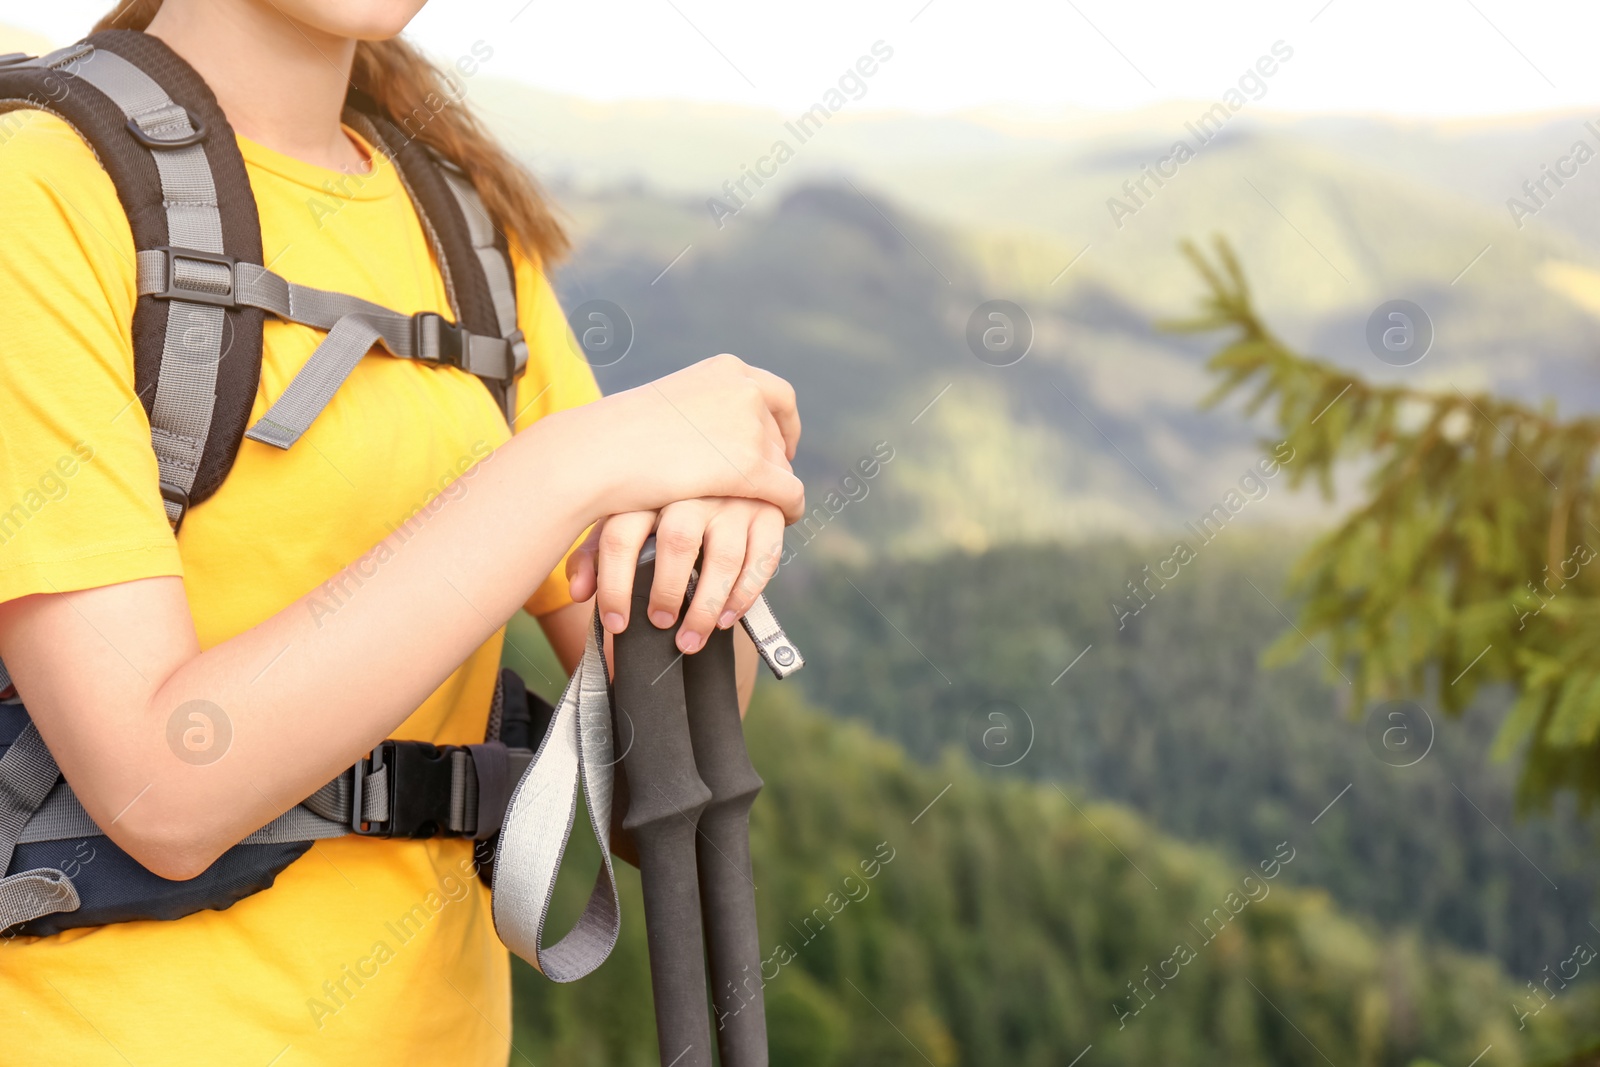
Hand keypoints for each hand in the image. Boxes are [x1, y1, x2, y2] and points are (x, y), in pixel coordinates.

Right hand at [559, 354, 803, 523]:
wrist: (598, 453)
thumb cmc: (616, 436)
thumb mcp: (666, 406)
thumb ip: (697, 412)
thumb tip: (712, 433)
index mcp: (725, 370)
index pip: (777, 394)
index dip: (784, 423)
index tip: (781, 444)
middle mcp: (745, 391)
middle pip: (779, 433)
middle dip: (777, 459)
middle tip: (769, 482)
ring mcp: (750, 428)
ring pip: (783, 465)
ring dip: (777, 487)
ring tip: (769, 507)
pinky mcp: (750, 468)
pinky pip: (789, 493)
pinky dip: (789, 508)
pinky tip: (783, 521)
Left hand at [568, 498, 785, 652]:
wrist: (721, 461)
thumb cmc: (661, 502)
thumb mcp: (625, 515)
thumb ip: (597, 552)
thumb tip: (577, 592)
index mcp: (648, 487)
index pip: (621, 534)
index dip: (614, 585)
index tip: (615, 624)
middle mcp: (693, 489)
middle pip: (677, 542)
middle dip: (666, 592)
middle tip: (658, 625)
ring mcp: (734, 500)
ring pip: (724, 556)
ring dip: (706, 605)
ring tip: (690, 640)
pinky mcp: (768, 513)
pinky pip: (761, 560)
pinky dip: (744, 596)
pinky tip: (726, 620)